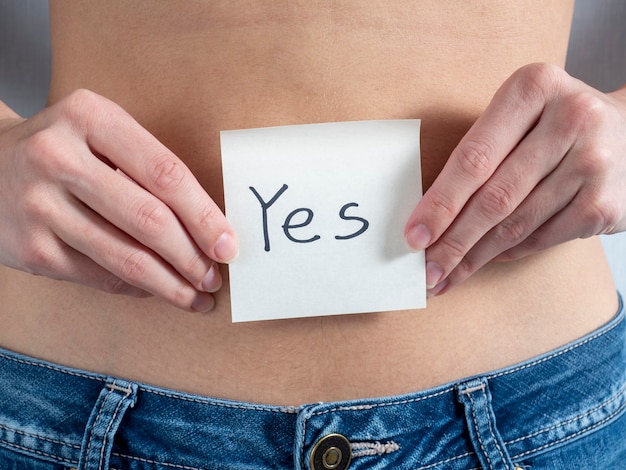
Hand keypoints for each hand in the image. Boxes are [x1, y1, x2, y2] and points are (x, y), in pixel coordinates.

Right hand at [0, 89, 237, 311]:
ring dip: (170, 284)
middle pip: (149, 220)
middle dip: (192, 257)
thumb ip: (148, 168)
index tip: (228, 245)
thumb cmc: (64, 150)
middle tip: (214, 276)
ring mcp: (38, 205)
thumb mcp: (101, 133)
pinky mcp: (29, 248)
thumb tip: (209, 226)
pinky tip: (158, 290)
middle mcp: (58, 158)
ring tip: (197, 296)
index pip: (166, 174)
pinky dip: (137, 288)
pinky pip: (100, 276)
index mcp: (89, 118)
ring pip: (125, 258)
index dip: (204, 216)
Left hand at [405, 63, 625, 295]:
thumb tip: (429, 215)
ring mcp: (594, 163)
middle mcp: (571, 119)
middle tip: (425, 270)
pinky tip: (485, 260)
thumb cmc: (554, 125)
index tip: (414, 236)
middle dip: (452, 241)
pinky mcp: (607, 203)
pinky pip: (542, 238)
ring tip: (446, 276)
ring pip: (516, 224)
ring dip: (474, 257)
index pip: (474, 158)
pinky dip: (508, 253)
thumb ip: (481, 150)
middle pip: (494, 197)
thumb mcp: (521, 114)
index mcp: (534, 87)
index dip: (440, 203)